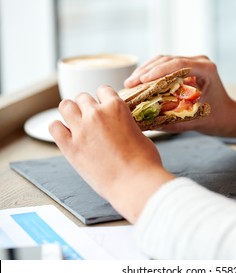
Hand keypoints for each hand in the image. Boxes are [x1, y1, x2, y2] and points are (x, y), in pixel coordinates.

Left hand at [49, 86, 173, 222]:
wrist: (134, 182)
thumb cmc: (144, 162)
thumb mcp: (139, 133)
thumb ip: (126, 124)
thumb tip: (121, 127)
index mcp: (116, 108)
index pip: (103, 90)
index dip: (104, 98)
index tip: (104, 105)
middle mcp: (96, 114)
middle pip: (82, 97)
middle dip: (87, 105)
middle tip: (91, 117)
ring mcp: (80, 130)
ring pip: (65, 106)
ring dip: (71, 111)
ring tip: (76, 121)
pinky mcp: (70, 147)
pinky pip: (54, 127)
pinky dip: (58, 128)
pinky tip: (66, 134)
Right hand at [124, 55, 235, 136]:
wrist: (230, 116)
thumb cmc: (218, 119)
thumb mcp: (196, 122)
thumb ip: (173, 123)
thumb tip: (146, 124)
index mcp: (206, 70)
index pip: (178, 64)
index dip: (157, 71)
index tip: (141, 80)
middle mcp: (200, 62)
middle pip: (168, 59)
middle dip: (146, 71)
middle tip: (129, 84)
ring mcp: (194, 62)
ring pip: (164, 60)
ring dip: (146, 71)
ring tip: (130, 83)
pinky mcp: (188, 67)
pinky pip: (167, 66)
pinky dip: (152, 73)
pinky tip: (140, 82)